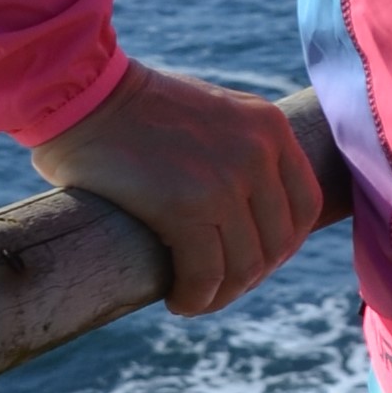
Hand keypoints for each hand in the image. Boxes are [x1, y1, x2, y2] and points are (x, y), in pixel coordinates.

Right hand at [30, 59, 324, 316]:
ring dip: (221, 293)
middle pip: (279, 241)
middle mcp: (258, 152)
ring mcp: (226, 179)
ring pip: (245, 265)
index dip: (284, 244)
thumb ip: (243, 151)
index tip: (253, 259)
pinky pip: (206, 274)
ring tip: (194, 296)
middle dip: (250, 274)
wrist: (84, 93)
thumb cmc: (137, 109)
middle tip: (217, 284)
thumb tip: (252, 214)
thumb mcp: (216, 116)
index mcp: (270, 127)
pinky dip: (194, 298)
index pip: (306, 205)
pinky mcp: (186, 206)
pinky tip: (177, 299)